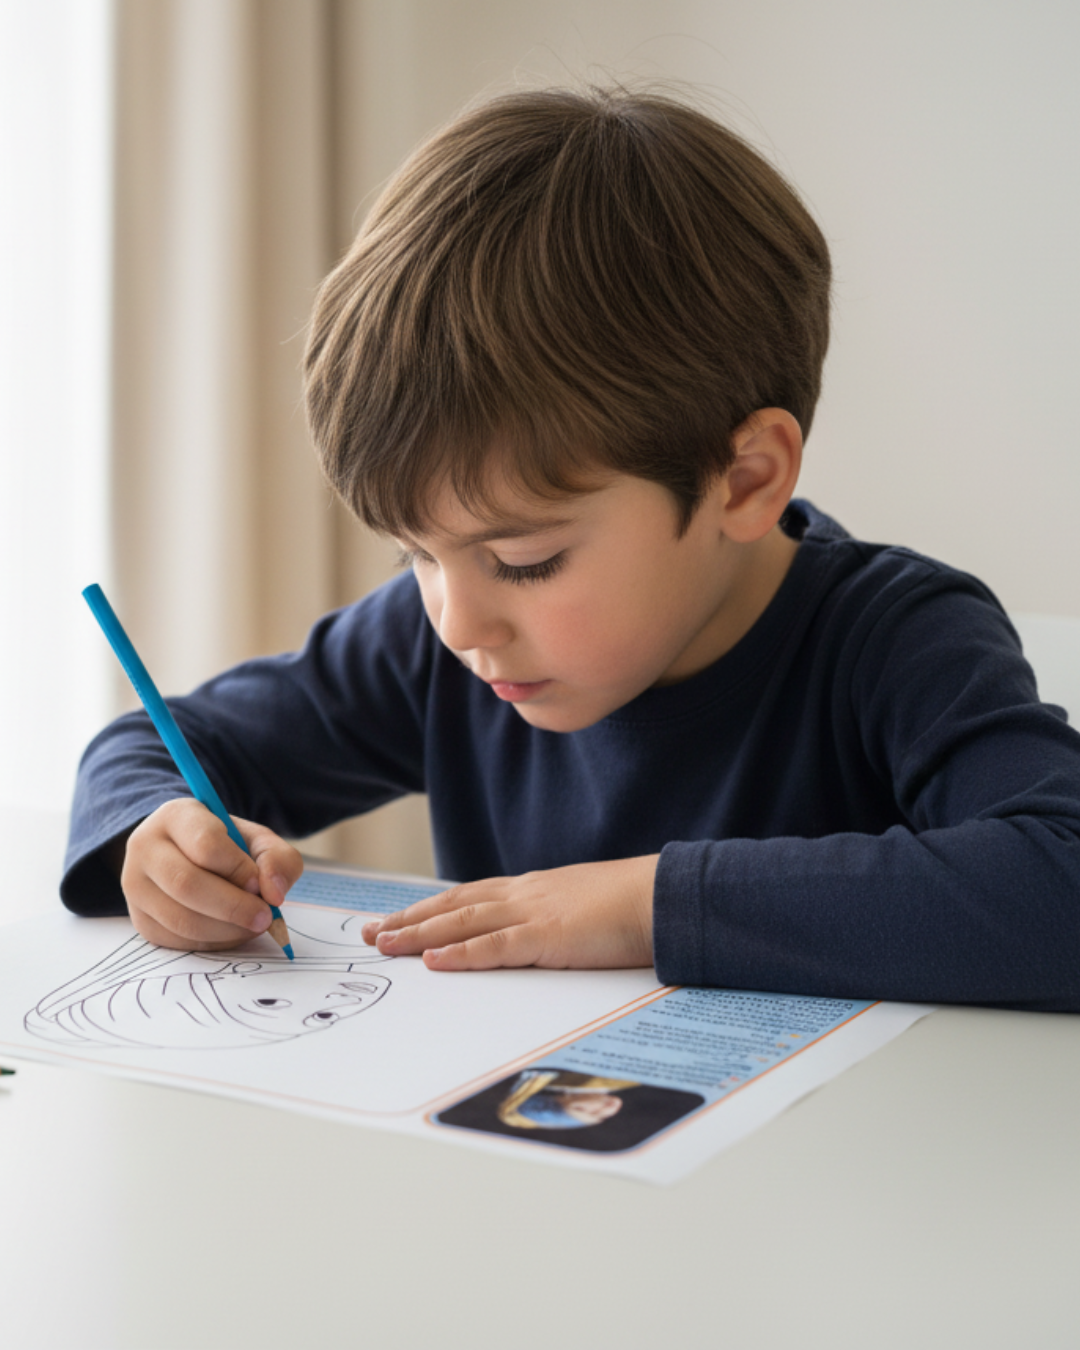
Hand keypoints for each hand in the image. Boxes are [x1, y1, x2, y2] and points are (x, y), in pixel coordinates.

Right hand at [118, 798, 303, 950]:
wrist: (187, 856)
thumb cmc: (228, 846)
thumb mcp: (257, 840)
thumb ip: (277, 859)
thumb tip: (274, 894)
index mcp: (176, 816)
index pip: (205, 844)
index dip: (238, 869)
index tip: (260, 884)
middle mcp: (145, 848)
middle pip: (187, 884)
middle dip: (234, 907)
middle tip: (265, 917)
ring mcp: (135, 886)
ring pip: (181, 919)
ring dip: (226, 930)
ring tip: (252, 924)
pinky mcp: (140, 920)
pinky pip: (177, 940)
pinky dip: (213, 943)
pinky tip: (231, 931)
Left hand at [360, 854, 658, 970]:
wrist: (664, 895)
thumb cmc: (633, 905)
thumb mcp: (583, 910)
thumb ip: (555, 921)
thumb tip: (541, 938)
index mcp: (533, 890)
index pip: (468, 897)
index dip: (429, 908)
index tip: (397, 918)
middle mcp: (524, 895)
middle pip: (454, 906)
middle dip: (409, 919)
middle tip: (371, 931)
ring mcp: (534, 914)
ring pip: (462, 922)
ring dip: (418, 934)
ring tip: (384, 944)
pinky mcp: (548, 937)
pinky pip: (495, 946)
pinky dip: (460, 954)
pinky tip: (432, 962)